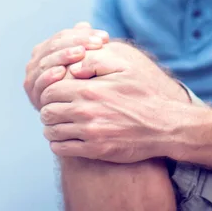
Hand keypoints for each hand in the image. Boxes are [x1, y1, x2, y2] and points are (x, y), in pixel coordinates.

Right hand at [24, 22, 109, 109]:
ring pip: (46, 61)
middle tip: (97, 44)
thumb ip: (85, 43)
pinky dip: (49, 75)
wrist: (80, 113)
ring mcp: (33, 76)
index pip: (64, 36)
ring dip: (63, 56)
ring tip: (81, 53)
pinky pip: (39, 82)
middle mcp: (37, 60)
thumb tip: (84, 24)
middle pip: (54, 45)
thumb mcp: (89, 62)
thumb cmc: (87, 83)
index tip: (105, 38)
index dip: (84, 34)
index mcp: (49, 49)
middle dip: (77, 42)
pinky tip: (62, 72)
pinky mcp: (33, 93)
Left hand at [39, 41, 192, 162]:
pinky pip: (62, 149)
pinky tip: (65, 136)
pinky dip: (58, 143)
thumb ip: (95, 60)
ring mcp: (90, 133)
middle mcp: (86, 112)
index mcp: (89, 89)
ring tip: (59, 122)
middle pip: (47, 111)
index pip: (50, 89)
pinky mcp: (95, 150)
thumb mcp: (124, 66)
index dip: (49, 89)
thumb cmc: (144, 93)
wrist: (164, 125)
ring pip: (51, 131)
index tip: (55, 90)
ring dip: (51, 126)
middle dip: (48, 108)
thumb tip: (72, 67)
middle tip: (55, 107)